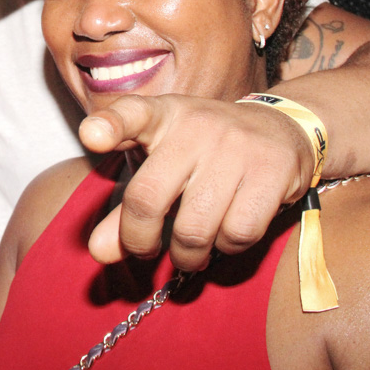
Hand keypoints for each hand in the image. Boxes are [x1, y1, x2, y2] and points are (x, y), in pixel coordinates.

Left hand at [80, 94, 313, 270]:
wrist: (279, 128)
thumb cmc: (203, 154)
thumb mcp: (161, 166)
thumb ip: (127, 209)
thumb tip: (98, 252)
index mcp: (162, 116)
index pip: (131, 113)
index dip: (109, 125)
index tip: (90, 136)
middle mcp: (196, 125)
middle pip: (149, 197)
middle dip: (139, 240)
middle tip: (145, 251)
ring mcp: (236, 145)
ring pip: (194, 227)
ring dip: (186, 255)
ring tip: (190, 253)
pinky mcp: (272, 169)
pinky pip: (238, 232)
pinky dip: (227, 248)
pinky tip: (225, 236)